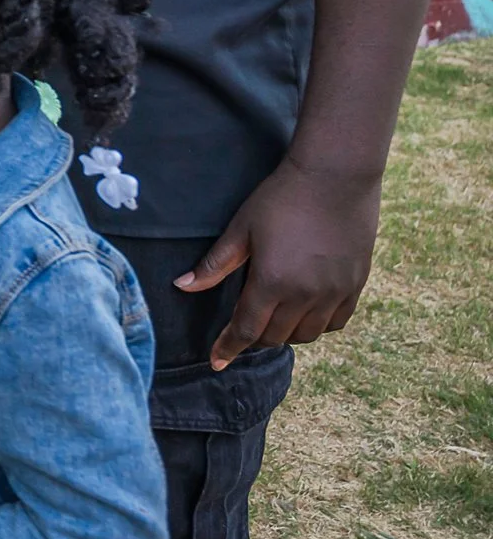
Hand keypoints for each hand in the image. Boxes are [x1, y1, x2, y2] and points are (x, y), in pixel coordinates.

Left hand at [173, 156, 380, 370]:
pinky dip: (318, 325)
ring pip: (307, 334)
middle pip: (276, 337)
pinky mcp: (356, 284)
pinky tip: (305, 313)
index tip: (217, 362)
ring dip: (286, 333)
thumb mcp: (241, 229)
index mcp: (272, 282)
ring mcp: (335, 292)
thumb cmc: (281, 198)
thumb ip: (215, 264)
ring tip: (273, 319)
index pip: (246, 330)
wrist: (336, 177)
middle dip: (255, 338)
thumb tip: (182, 286)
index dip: (229, 348)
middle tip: (243, 327)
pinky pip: (337, 322)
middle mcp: (306, 295)